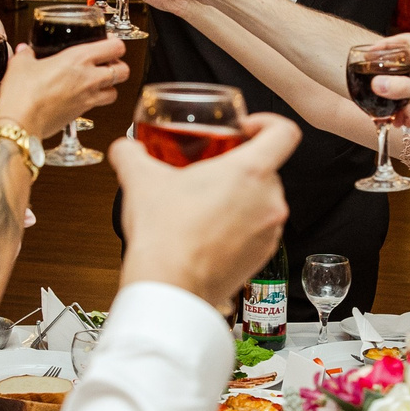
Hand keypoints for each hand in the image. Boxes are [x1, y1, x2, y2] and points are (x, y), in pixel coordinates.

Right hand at [0, 38, 125, 138]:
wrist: (20, 123)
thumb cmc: (23, 94)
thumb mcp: (20, 65)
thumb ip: (26, 55)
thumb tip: (25, 51)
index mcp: (78, 58)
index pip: (115, 47)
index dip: (116, 44)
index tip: (109, 42)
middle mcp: (89, 78)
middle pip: (123, 71)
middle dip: (119, 66)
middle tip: (107, 63)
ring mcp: (88, 98)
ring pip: (116, 92)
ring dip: (110, 86)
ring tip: (98, 82)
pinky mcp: (82, 114)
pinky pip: (99, 106)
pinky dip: (96, 101)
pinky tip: (81, 96)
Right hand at [114, 113, 298, 308]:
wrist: (169, 288)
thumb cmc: (164, 234)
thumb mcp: (140, 180)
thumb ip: (131, 154)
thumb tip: (125, 148)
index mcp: (250, 172)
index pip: (284, 132)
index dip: (268, 123)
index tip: (246, 129)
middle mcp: (270, 201)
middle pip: (268, 169)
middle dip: (240, 168)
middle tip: (210, 173)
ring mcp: (270, 232)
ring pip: (262, 201)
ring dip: (239, 199)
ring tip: (206, 205)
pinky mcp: (264, 257)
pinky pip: (257, 231)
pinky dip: (239, 227)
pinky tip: (208, 232)